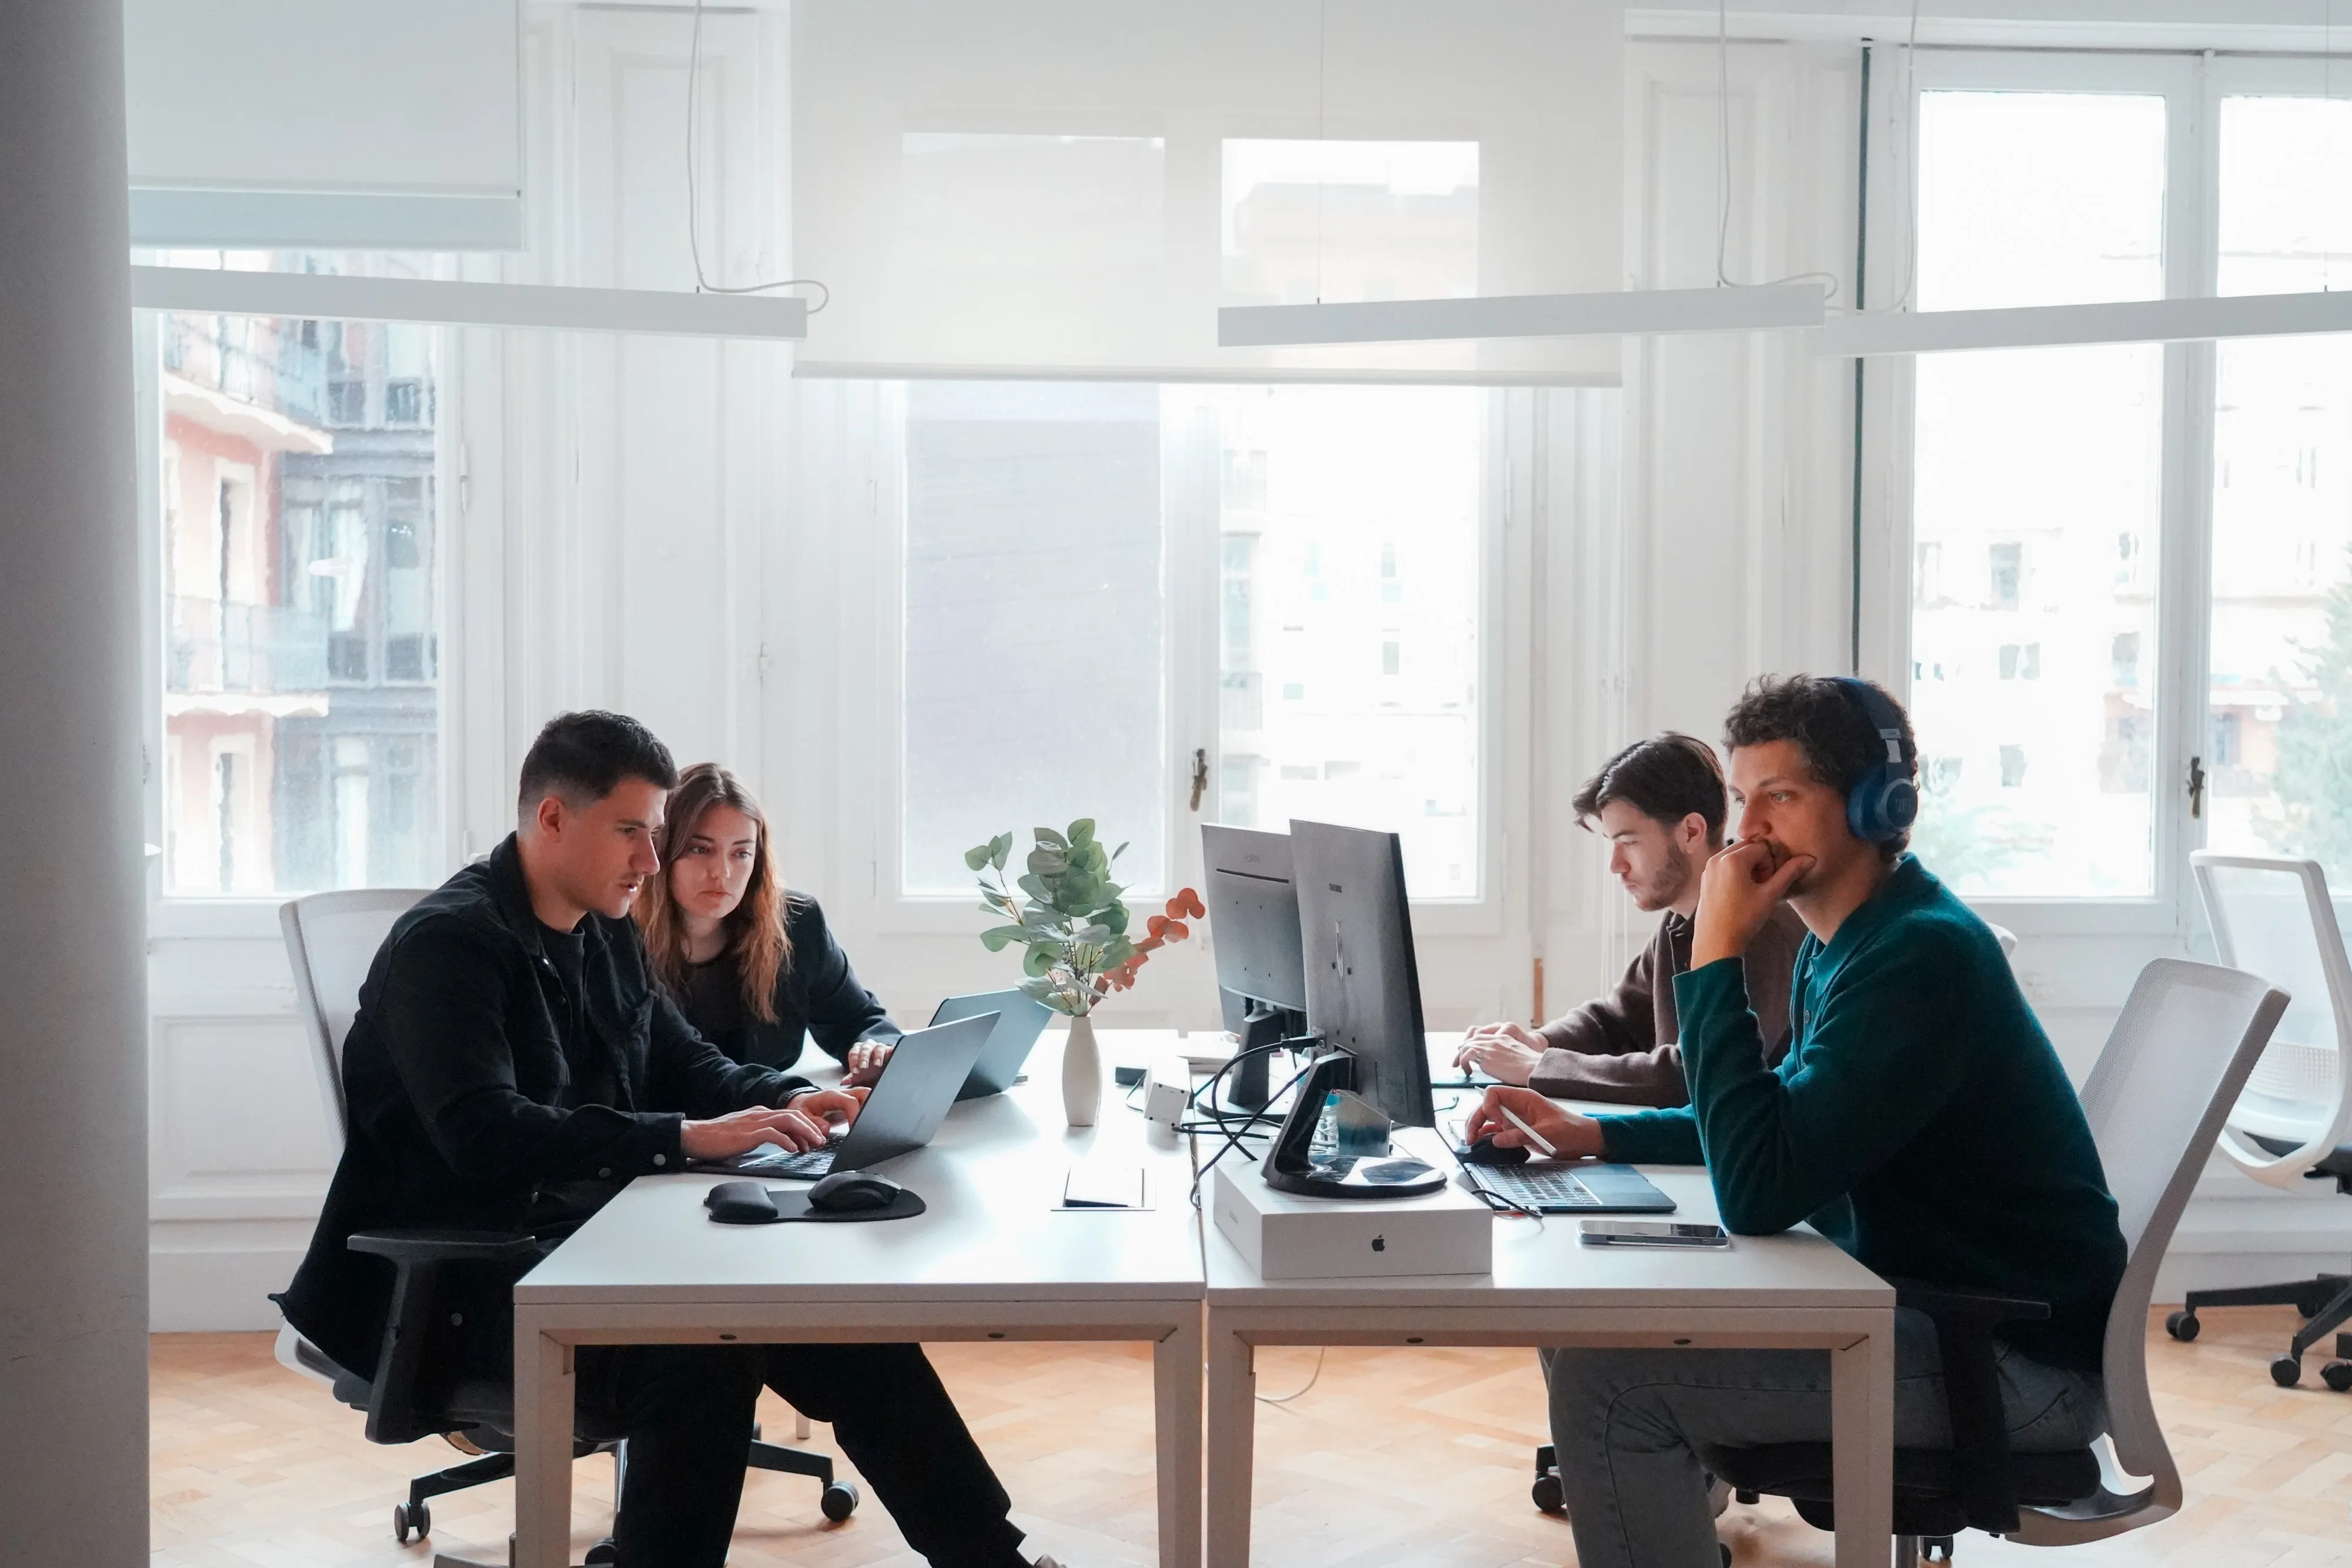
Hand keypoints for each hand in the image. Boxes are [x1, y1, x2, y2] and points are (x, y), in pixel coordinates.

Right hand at [680, 1102, 834, 1158]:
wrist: (696, 1136)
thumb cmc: (716, 1137)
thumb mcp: (743, 1132)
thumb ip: (760, 1133)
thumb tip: (777, 1142)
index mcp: (759, 1113)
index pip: (789, 1115)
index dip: (805, 1126)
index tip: (812, 1139)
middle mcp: (759, 1114)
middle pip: (794, 1115)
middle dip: (811, 1127)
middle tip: (820, 1141)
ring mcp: (754, 1122)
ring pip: (788, 1121)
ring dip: (804, 1132)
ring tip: (813, 1145)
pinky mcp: (748, 1134)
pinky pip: (773, 1134)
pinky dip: (786, 1140)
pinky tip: (793, 1149)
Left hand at [791, 1087, 865, 1125]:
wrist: (801, 1103)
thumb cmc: (802, 1108)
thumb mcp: (802, 1116)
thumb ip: (813, 1123)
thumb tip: (826, 1130)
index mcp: (831, 1096)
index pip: (850, 1102)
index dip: (855, 1116)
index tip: (855, 1129)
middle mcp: (842, 1094)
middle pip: (864, 1093)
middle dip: (870, 1107)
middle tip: (866, 1125)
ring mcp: (848, 1098)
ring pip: (867, 1096)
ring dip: (870, 1109)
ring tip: (867, 1125)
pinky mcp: (851, 1105)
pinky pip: (864, 1103)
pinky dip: (867, 1111)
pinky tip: (865, 1123)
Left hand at [842, 1038, 895, 1087]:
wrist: (881, 1066)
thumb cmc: (868, 1070)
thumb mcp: (860, 1075)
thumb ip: (852, 1078)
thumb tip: (843, 1082)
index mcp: (858, 1050)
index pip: (854, 1053)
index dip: (854, 1062)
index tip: (855, 1072)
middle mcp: (869, 1046)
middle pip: (865, 1049)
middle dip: (864, 1058)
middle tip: (863, 1067)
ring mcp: (880, 1047)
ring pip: (878, 1047)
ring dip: (878, 1056)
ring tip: (877, 1064)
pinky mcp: (891, 1049)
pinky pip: (893, 1048)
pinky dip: (893, 1051)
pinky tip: (893, 1056)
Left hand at [1453, 1022, 1545, 1085]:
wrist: (1533, 1067)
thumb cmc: (1530, 1067)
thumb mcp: (1518, 1055)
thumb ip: (1507, 1055)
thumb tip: (1501, 1066)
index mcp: (1503, 1037)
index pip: (1482, 1036)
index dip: (1472, 1044)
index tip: (1468, 1053)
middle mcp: (1494, 1039)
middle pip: (1471, 1040)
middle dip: (1463, 1050)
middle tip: (1458, 1061)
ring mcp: (1489, 1046)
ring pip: (1466, 1046)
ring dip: (1461, 1057)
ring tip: (1460, 1067)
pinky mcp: (1484, 1055)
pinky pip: (1466, 1055)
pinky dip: (1463, 1063)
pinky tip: (1467, 1071)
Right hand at [1463, 1086, 1603, 1159]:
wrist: (1583, 1139)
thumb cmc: (1570, 1130)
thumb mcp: (1546, 1133)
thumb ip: (1520, 1136)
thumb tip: (1496, 1140)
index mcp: (1523, 1098)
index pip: (1494, 1093)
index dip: (1489, 1106)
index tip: (1496, 1123)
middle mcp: (1516, 1106)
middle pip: (1487, 1107)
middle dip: (1476, 1119)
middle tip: (1470, 1137)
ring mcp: (1515, 1119)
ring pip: (1489, 1119)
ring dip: (1478, 1128)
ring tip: (1471, 1142)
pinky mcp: (1517, 1131)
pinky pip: (1497, 1131)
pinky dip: (1487, 1137)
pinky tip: (1481, 1144)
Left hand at [1690, 839, 1812, 968]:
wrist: (1715, 942)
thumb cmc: (1744, 919)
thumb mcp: (1770, 895)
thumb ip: (1789, 874)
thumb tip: (1810, 859)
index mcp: (1732, 859)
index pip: (1762, 847)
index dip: (1771, 863)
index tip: (1768, 882)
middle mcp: (1717, 858)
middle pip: (1748, 848)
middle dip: (1759, 863)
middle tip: (1761, 886)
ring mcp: (1708, 867)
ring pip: (1736, 856)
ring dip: (1748, 867)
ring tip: (1751, 890)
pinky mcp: (1705, 877)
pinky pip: (1725, 865)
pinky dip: (1736, 872)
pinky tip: (1740, 893)